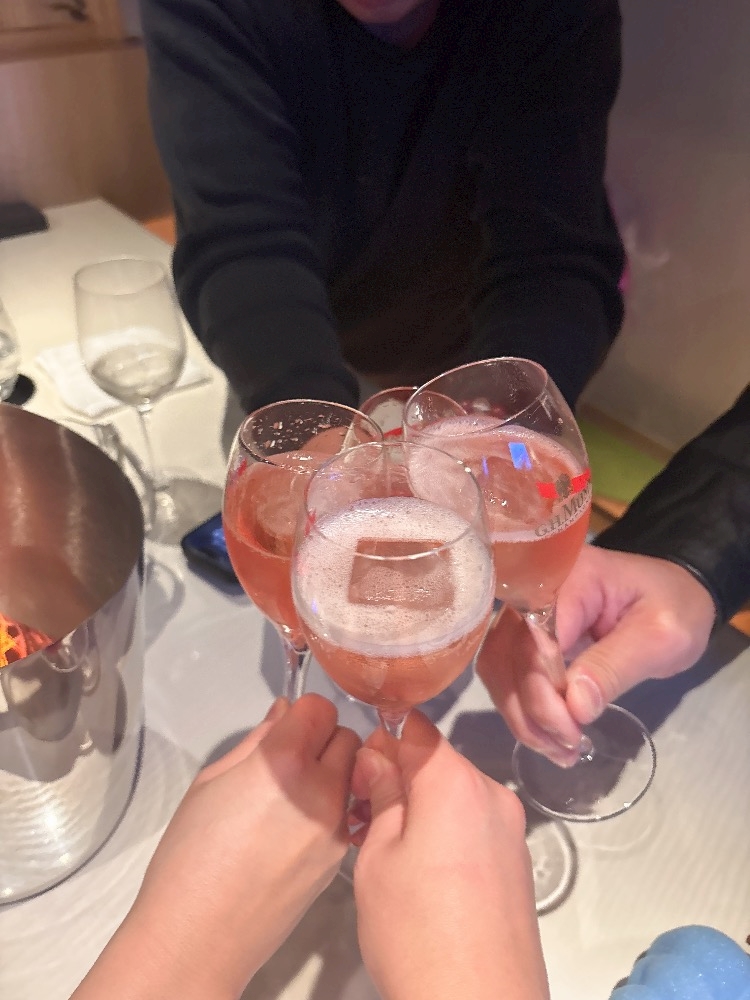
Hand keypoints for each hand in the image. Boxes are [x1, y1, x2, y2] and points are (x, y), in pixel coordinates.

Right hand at [72, 695, 359, 999]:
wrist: (199, 936)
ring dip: (332, 771)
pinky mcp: (339, 857)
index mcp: (282, 764)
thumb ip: (256, 740)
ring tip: (292, 792)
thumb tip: (282, 716)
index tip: (289, 722)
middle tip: (290, 754)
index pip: (320, 708)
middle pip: (347, 736)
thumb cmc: (190, 863)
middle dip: (322, 738)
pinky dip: (332, 807)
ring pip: (353, 774)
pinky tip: (295, 825)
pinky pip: (347, 812)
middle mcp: (319, 792)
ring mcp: (334, 828)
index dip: (302, 711)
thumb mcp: (211, 781)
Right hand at [351, 711, 548, 999]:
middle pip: (437, 761)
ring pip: (455, 795)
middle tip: (364, 815)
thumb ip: (380, 796)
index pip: (415, 728)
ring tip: (387, 853)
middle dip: (399, 778)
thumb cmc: (421, 939)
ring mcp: (510, 831)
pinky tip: (420, 876)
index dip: (381, 739)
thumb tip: (377, 759)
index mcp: (456, 783)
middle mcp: (492, 796)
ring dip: (421, 808)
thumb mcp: (379, 858)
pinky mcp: (516, 864)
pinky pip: (474, 826)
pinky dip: (446, 835)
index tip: (359, 768)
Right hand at [476, 546, 716, 750]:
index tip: (572, 727)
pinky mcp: (524, 636)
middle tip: (570, 745)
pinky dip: (521, 710)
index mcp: (569, 578)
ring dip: (521, 716)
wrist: (671, 600)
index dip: (545, 688)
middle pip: (509, 654)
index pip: (537, 637)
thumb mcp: (661, 636)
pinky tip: (550, 736)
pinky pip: (506, 674)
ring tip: (560, 749)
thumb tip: (574, 705)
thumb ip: (616, 665)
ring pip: (499, 668)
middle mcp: (534, 591)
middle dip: (534, 709)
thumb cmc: (673, 608)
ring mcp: (524, 613)